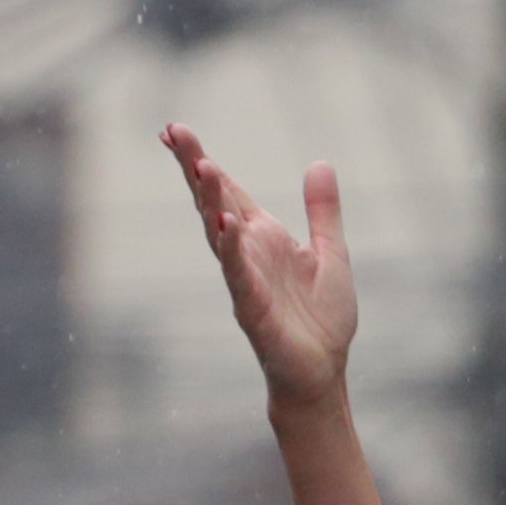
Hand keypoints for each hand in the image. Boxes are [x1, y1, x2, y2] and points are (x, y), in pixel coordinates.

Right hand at [162, 130, 356, 410]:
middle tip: (172, 131)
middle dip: (194, 167)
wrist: (322, 374)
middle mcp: (248, 253)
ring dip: (210, 200)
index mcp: (264, 237)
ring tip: (202, 165)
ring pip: (221, 233)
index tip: (176, 129)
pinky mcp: (253, 309)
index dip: (203, 160)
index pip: (228, 190)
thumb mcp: (332, 253)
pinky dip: (232, 249)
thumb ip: (323, 211)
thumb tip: (320, 162)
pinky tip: (225, 224)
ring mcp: (246, 279)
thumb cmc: (322, 321)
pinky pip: (239, 274)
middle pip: (214, 202)